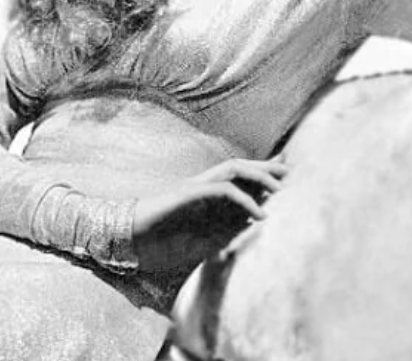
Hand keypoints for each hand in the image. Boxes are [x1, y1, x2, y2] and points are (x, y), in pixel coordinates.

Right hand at [132, 156, 287, 273]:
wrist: (122, 241)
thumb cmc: (153, 244)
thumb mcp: (196, 243)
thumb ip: (220, 233)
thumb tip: (250, 224)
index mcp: (202, 196)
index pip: (236, 178)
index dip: (259, 173)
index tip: (282, 173)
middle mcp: (200, 186)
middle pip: (239, 167)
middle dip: (265, 166)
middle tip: (289, 168)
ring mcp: (193, 187)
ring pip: (233, 169)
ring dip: (258, 175)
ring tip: (280, 187)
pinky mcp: (187, 194)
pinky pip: (221, 190)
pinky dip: (243, 198)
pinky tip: (258, 213)